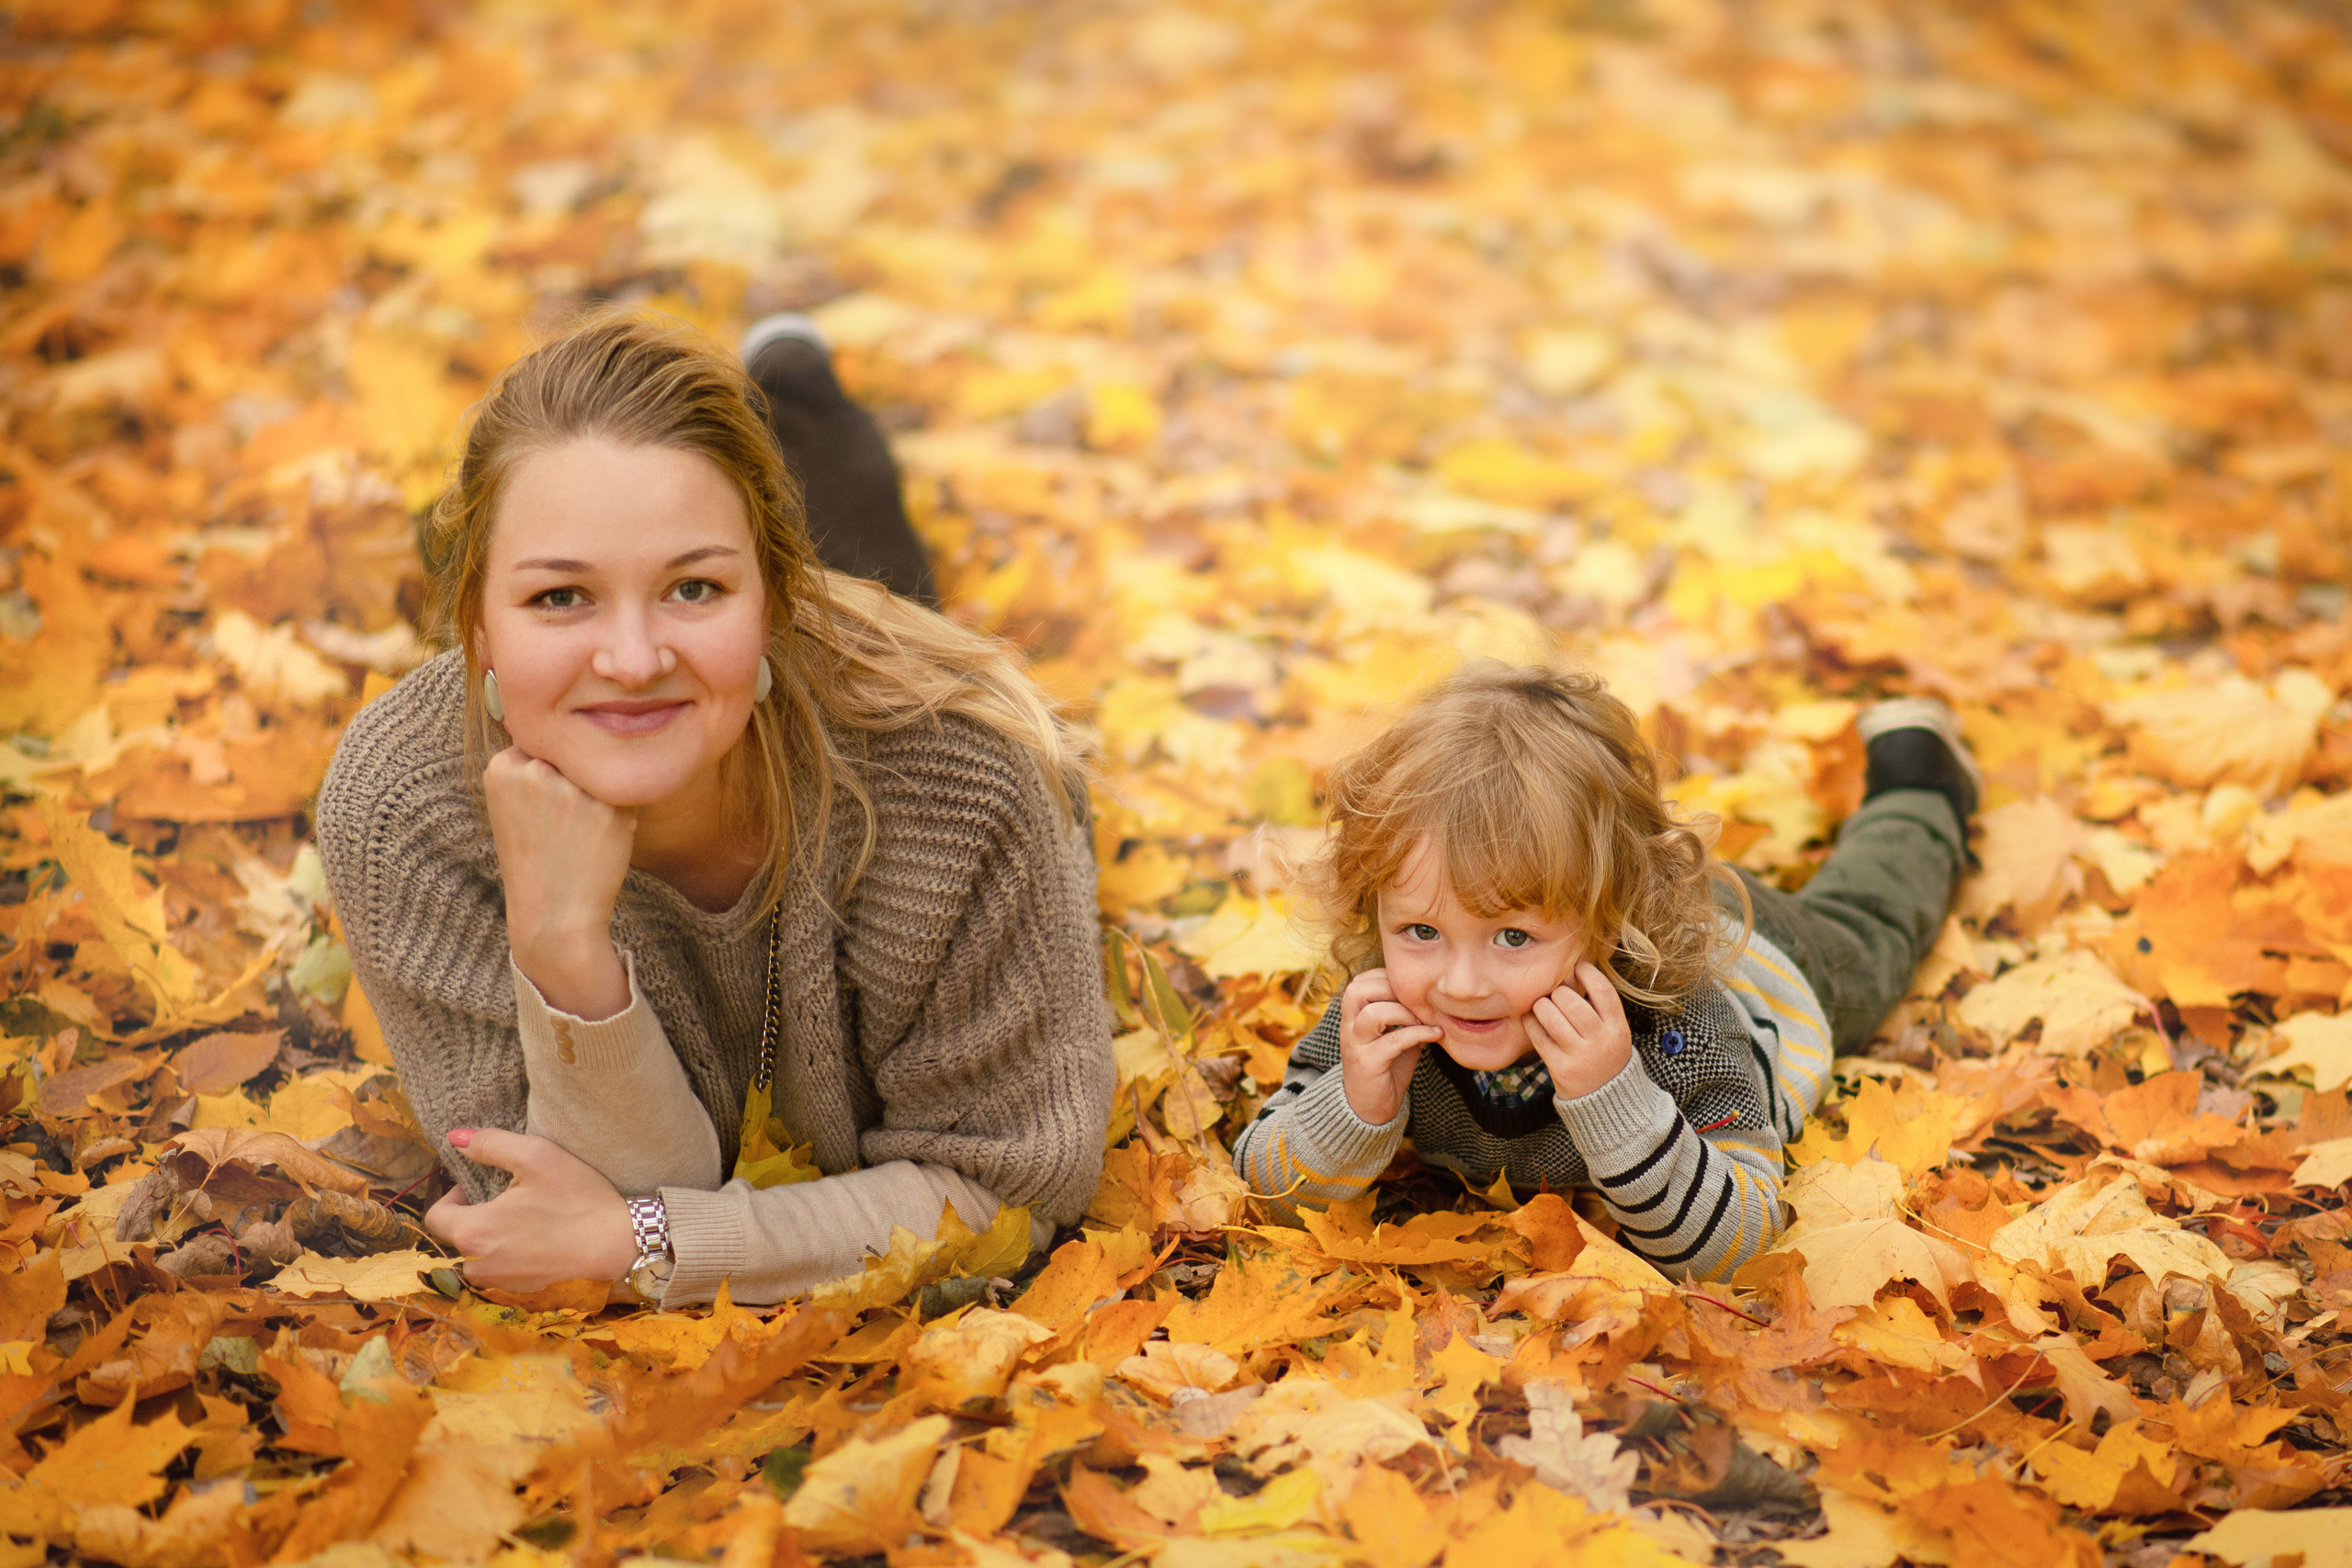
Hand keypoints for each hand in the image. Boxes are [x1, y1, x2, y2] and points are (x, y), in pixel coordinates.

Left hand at [424, 1127, 639, 1290]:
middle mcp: (477, 1265)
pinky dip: (510, 1252)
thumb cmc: (577, 1199)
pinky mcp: (520, 1290)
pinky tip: (538, 1237)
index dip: (453, 1195)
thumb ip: (490, 1144)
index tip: (481, 1186)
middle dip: (473, 1215)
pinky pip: (499, 1268)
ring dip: (490, 1236)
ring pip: (476, 1254)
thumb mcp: (537, 1156)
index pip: (435, 1215)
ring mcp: (499, 1282)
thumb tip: (455, 1138)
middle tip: (508, 1198)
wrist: (618, 1243)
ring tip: (524, 1218)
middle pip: (455, 1236)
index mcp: (473, 1232)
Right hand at [483, 746, 634, 1018]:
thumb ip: (534, 767)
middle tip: (565, 827)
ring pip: (601, 772)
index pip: (545, 744)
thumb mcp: (515, 806)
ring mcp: (570, 787)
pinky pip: (626, 792)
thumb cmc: (537, 859)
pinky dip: (621, 814)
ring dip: (601, 796)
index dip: (554, 774)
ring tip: (580, 833)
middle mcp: (533, 770)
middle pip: (575, 756)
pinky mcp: (605, 805)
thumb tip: (575, 727)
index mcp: (502, 767)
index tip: (547, 809)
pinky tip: (599, 840)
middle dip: (577, 784)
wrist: (553, 914)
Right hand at [1337, 968, 1439, 1125]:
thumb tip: (1433, 998)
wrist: (1369, 1108)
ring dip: (1404, 1013)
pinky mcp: (1368, 1063)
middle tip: (1415, 1001)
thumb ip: (1405, 1016)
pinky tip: (1435, 1035)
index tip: (1409, 989)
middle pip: (1357, 990)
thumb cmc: (1386, 1069)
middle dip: (1391, 989)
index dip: (1384, 978)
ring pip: (1373, 1013)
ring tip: (1423, 1021)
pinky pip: (1394, 1040)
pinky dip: (1418, 1033)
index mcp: (1352, 1017)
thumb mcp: (1395, 1036)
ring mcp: (1355, 1045)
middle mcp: (1349, 1027)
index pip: (1359, 982)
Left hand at [1526, 961, 1633, 1098]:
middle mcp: (1601, 1041)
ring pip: (1551, 1016)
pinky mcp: (1560, 1068)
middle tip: (1556, 995)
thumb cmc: (1605, 1054)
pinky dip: (1531, 1023)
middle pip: (1571, 1001)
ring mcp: (1580, 1056)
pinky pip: (1538, 1037)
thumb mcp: (1614, 1032)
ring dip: (1542, 1005)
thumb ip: (1599, 1006)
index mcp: (1618, 1028)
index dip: (1587, 973)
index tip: (1577, 968)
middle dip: (1558, 992)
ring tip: (1543, 1006)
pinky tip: (1532, 1019)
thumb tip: (1573, 971)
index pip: (1603, 990)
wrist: (1606, 1100)